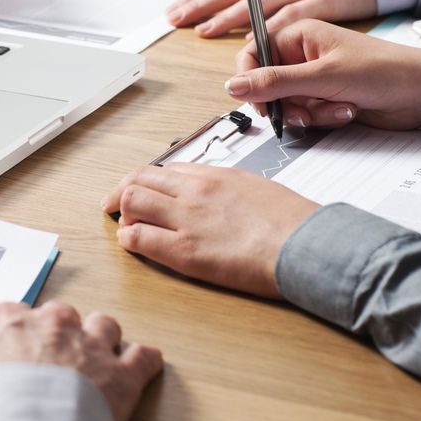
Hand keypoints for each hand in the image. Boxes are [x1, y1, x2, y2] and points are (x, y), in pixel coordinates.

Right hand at [0, 301, 162, 420]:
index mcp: (9, 318)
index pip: (17, 314)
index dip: (20, 335)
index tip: (17, 353)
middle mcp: (52, 322)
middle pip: (63, 316)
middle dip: (62, 335)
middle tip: (54, 362)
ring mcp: (90, 344)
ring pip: (105, 325)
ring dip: (103, 341)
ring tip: (97, 360)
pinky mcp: (122, 373)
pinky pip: (144, 356)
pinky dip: (145, 361)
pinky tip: (144, 366)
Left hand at [102, 164, 318, 298]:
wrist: (306, 244)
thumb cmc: (293, 221)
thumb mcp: (257, 187)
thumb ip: (227, 188)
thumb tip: (215, 195)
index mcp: (214, 174)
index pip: (164, 169)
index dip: (145, 180)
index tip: (138, 189)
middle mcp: (194, 190)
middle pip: (138, 179)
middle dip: (121, 192)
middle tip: (113, 205)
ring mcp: (186, 218)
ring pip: (131, 201)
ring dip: (122, 213)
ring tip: (126, 225)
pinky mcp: (184, 251)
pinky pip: (139, 238)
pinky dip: (128, 239)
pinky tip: (132, 243)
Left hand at [166, 0, 376, 37]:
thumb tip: (236, 8)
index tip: (175, 9)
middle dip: (201, 4)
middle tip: (176, 18)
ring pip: (256, 2)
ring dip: (227, 17)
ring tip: (204, 30)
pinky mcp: (322, 1)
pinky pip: (291, 16)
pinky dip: (270, 28)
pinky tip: (253, 40)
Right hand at [229, 19, 420, 129]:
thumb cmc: (384, 71)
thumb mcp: (323, 76)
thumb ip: (275, 82)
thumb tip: (234, 85)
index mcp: (297, 35)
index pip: (252, 54)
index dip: (249, 79)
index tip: (256, 100)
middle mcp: (300, 56)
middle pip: (266, 85)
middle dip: (285, 103)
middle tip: (303, 111)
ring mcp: (311, 79)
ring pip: (285, 105)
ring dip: (309, 113)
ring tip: (336, 107)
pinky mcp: (322, 99)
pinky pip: (304, 115)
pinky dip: (322, 119)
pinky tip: (346, 111)